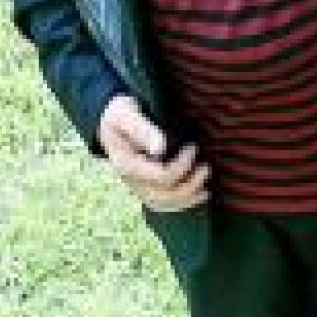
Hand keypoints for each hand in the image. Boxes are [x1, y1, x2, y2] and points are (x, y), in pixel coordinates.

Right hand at [97, 94, 210, 211]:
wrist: (110, 119)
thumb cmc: (121, 113)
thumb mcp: (128, 114)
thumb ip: (143, 130)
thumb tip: (161, 149)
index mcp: (126, 164)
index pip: (160, 176)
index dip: (182, 166)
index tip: (193, 148)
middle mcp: (130, 180)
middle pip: (163, 196)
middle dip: (189, 185)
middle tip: (206, 167)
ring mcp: (137, 185)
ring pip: (163, 204)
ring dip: (187, 199)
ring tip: (206, 189)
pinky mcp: (144, 185)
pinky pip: (162, 203)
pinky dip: (182, 203)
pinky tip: (199, 196)